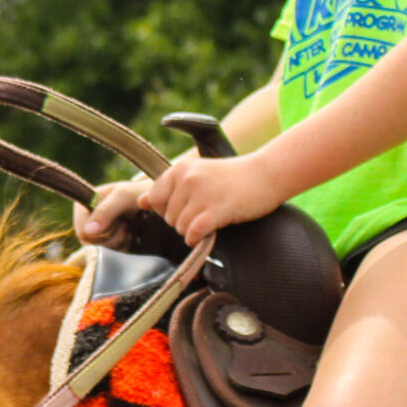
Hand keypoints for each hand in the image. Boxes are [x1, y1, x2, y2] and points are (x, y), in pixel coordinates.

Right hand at [74, 177, 150, 248]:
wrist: (156, 202)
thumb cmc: (139, 193)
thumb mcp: (123, 196)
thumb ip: (105, 211)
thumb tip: (87, 231)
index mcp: (86, 202)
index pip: (82, 230)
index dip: (99, 230)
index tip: (115, 219)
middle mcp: (89, 216)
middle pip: (91, 242)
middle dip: (112, 234)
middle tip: (125, 222)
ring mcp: (100, 230)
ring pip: (102, 248)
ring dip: (119, 239)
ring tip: (129, 226)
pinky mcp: (110, 240)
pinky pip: (112, 253)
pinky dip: (124, 245)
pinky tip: (131, 234)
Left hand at [140, 152, 286, 242]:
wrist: (266, 174)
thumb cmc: (231, 177)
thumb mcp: (197, 174)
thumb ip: (169, 187)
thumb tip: (141, 203)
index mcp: (180, 168)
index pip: (154, 199)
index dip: (167, 209)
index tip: (187, 207)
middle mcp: (187, 179)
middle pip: (168, 217)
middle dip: (182, 222)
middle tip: (203, 213)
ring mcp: (201, 194)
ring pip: (180, 227)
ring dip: (192, 231)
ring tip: (208, 221)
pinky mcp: (216, 210)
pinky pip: (193, 233)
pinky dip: (198, 238)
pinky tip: (208, 232)